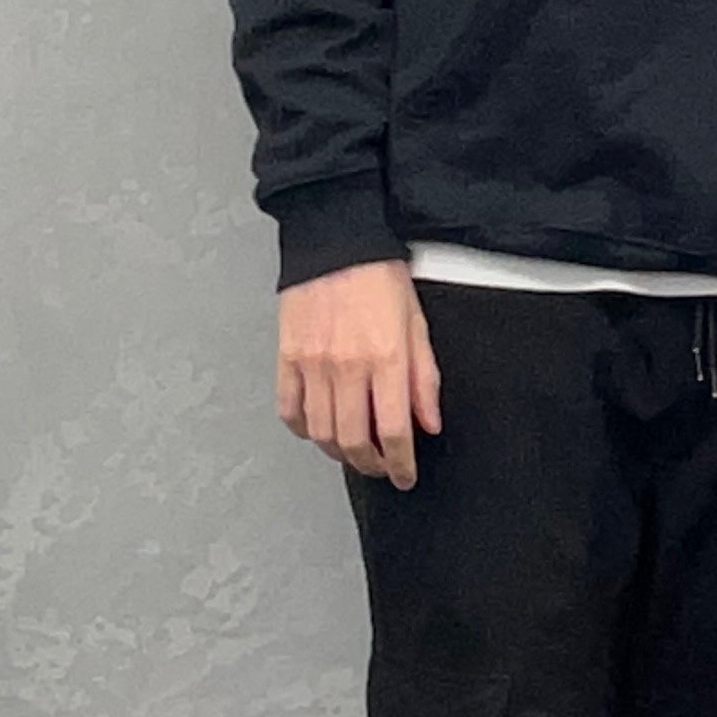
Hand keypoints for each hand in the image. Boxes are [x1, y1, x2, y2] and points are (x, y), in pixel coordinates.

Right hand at [276, 260, 440, 489]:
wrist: (335, 240)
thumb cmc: (380, 277)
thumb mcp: (417, 324)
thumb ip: (424, 378)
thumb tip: (429, 424)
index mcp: (387, 358)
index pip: (395, 431)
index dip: (401, 464)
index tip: (405, 476)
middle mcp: (348, 367)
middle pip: (354, 440)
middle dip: (371, 464)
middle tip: (381, 467)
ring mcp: (313, 364)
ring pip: (321, 432)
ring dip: (339, 452)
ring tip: (354, 451)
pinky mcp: (287, 357)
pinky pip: (290, 410)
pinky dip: (304, 429)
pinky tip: (318, 429)